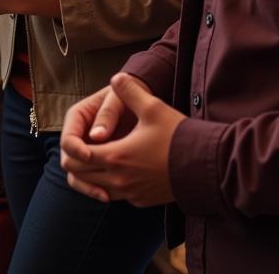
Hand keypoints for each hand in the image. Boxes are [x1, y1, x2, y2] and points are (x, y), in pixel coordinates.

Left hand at [59, 73, 181, 206]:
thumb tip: (116, 77)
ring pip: (97, 189)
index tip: (80, 135)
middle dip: (77, 160)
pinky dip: (109, 184)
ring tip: (97, 157)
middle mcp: (118, 179)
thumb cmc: (177, 136)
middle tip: (82, 145)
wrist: (204, 167)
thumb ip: (130, 90)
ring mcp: (130, 193)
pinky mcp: (141, 201)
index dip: (74, 145)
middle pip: (81, 175)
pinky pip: (116, 195)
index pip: (77, 156)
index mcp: (115, 156)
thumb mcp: (152, 107)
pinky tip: (119, 169)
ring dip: (92, 174)